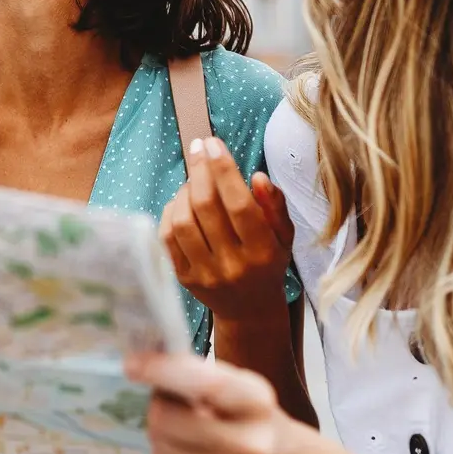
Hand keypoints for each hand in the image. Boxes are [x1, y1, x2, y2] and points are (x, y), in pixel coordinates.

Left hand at [127, 350, 319, 453]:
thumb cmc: (262, 423)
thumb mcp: (246, 391)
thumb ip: (203, 380)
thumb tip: (148, 368)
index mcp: (258, 404)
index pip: (205, 384)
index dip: (162, 371)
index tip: (132, 363)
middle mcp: (250, 444)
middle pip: (166, 420)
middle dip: (157, 405)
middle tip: (166, 401)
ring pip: (161, 447)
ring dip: (162, 433)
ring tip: (183, 430)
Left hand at [161, 137, 293, 315]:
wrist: (249, 309)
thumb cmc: (268, 262)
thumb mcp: (284, 235)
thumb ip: (275, 205)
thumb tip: (257, 177)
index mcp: (263, 252)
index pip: (239, 204)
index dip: (223, 169)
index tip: (212, 143)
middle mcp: (233, 265)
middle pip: (206, 207)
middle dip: (199, 170)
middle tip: (199, 148)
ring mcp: (205, 274)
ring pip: (183, 220)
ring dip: (185, 190)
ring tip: (194, 181)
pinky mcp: (183, 278)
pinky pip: (168, 236)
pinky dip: (171, 211)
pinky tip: (182, 201)